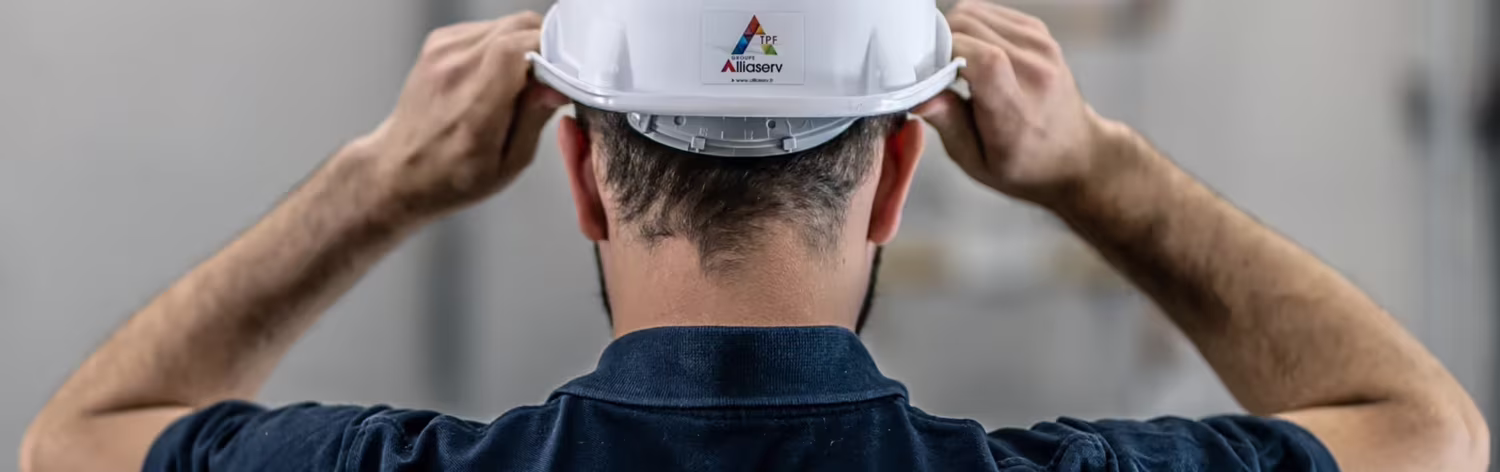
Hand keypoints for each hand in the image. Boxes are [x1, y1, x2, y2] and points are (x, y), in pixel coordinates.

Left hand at [344, 11, 567, 222]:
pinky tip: (499, 74)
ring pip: (506, 24)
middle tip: (550, 77)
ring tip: (521, 81)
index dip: (552, 51)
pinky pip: (487, 28)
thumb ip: (535, 119)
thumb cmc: (452, 176)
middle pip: (518, 27)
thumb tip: (557, 87)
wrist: (400, 169)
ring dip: (525, 45)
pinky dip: (503, 44)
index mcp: (475, 107)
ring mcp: (443, 52)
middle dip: (545, 46)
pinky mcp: (439, 43)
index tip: (564, 72)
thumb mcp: (508, 164)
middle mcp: (455, 71)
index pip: (518, 47)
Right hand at [916, 1, 1126, 204]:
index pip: (983, 59)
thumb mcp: (978, 163)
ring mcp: (1040, 46)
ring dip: (953, 33)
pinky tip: (972, 53)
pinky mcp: (1038, 32)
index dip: (945, 55)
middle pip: (969, 27)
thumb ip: (948, 125)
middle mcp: (1033, 71)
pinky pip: (988, 12)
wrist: (1076, 154)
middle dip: (940, 43)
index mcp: (1016, 110)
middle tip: (934, 70)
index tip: (928, 71)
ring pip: (973, 13)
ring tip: (954, 64)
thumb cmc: (1025, 164)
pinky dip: (972, 27)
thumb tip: (921, 97)